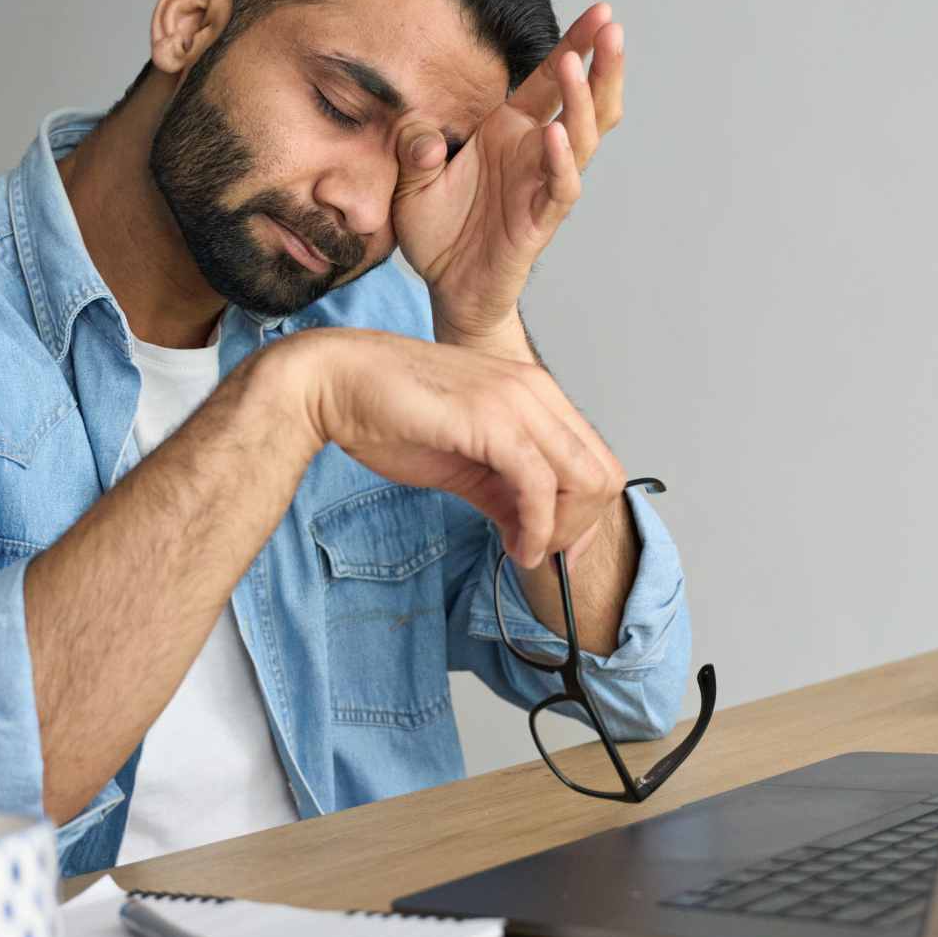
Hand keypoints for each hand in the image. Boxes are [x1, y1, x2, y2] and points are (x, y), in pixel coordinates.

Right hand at [271, 327, 624, 563]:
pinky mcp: (493, 420)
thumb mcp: (462, 463)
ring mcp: (517, 401)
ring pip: (585, 480)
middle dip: (580, 528)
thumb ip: (504, 492)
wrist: (333, 383)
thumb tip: (532, 531)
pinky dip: (537, 528)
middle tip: (540, 554)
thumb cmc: (388, 414)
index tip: (559, 550)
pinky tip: (515, 546)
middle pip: (604, 473)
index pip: (594, 459)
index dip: (587, 516)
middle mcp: (535, 390)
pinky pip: (540, 485)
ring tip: (525, 551)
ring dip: (562, 532)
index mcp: (532, 393)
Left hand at [391, 4, 626, 341]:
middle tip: (612, 26)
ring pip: (580, 137)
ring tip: (577, 64)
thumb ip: (412, 151)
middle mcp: (533, 151)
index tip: (601, 11)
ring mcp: (542, 184)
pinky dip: (559, 160)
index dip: (576, 44)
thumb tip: (420, 137)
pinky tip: (553, 133)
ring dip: (580, 101)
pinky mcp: (539, 220)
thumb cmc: (437, 231)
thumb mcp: (408, 181)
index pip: (550, 79)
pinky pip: (560, 187)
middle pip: (584, 101)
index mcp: (508, 130)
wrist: (447, 288)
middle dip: (601, 64)